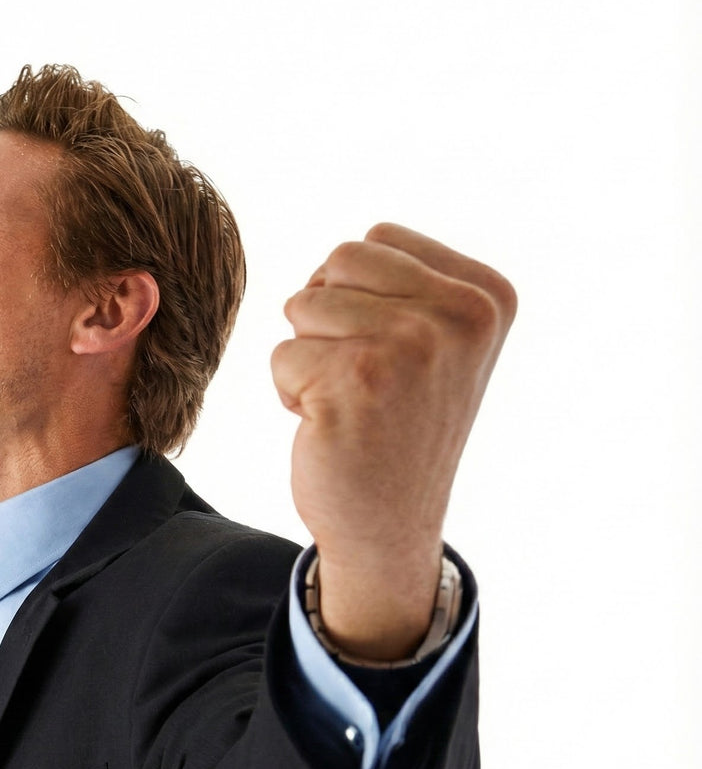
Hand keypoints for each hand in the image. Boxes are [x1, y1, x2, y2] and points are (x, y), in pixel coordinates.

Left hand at [272, 223, 515, 659]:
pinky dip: (290, 392)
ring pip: (302, 305)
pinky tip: (330, 426)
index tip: (393, 358)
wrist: (388, 527)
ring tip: (347, 401)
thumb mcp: (436, 345)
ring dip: (307, 356)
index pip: (377, 241)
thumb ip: (408, 285)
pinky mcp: (354, 382)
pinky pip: (280, 355)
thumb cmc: (398, 427)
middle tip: (361, 380)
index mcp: (487, 297)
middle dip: (326, 319)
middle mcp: (459, 317)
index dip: (360, 298)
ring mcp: (409, 348)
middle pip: (336, 262)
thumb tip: (339, 256)